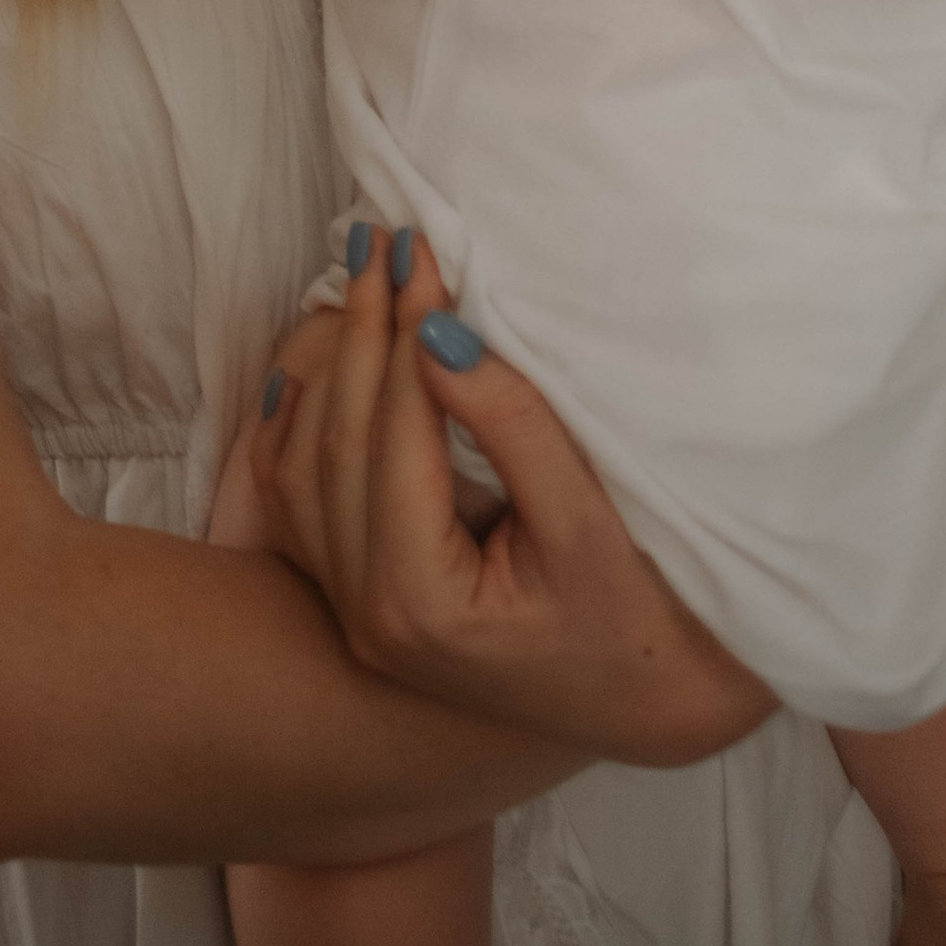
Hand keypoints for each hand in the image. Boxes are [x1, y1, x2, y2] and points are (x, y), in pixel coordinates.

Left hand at [248, 227, 771, 767]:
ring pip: (306, 470)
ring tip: (357, 279)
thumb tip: (439, 332)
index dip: (405, 330)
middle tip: (381, 237)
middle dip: (363, 329)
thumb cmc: (638, 621)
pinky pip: (300, 509)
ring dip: (330, 368)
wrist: (651, 707)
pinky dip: (294, 433)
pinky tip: (305, 373)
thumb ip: (512, 427)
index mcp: (420, 601)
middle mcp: (367, 616)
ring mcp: (355, 618)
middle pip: (341, 443)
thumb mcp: (587, 522)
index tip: (420, 247)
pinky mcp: (360, 609)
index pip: (397, 434)